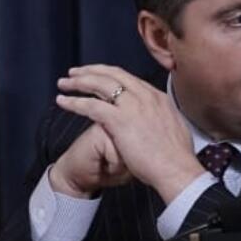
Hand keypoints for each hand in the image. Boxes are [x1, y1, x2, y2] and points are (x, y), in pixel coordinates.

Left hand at [55, 65, 204, 204]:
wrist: (177, 170)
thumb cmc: (177, 159)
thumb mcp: (174, 129)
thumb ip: (161, 120)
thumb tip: (158, 123)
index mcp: (158, 98)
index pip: (129, 79)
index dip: (110, 76)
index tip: (99, 77)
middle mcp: (145, 96)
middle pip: (113, 74)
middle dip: (91, 71)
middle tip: (75, 73)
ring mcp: (133, 106)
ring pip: (99, 84)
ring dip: (79, 82)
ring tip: (64, 83)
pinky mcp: (120, 119)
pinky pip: (91, 105)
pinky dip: (75, 102)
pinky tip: (63, 102)